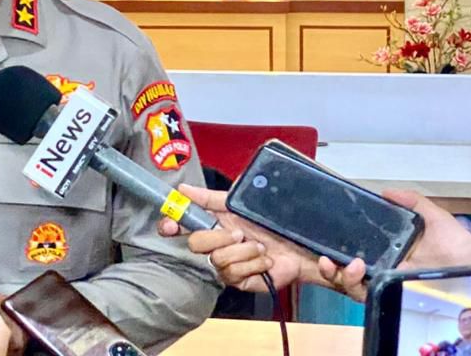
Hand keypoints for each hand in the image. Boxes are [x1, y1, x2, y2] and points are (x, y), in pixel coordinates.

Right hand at [157, 184, 309, 291]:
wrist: (300, 246)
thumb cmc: (273, 224)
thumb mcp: (240, 205)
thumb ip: (210, 198)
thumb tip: (183, 188)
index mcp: (212, 224)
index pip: (180, 225)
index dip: (170, 225)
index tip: (170, 225)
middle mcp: (215, 244)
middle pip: (194, 243)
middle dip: (219, 237)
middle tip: (240, 234)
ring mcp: (225, 264)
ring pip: (217, 258)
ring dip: (244, 250)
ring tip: (261, 247)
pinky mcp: (238, 280)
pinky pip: (234, 272)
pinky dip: (254, 264)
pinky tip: (265, 261)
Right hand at [316, 190, 470, 300]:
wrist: (470, 265)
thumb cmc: (454, 243)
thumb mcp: (432, 215)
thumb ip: (411, 201)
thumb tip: (385, 191)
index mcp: (388, 249)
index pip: (354, 248)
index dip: (336, 245)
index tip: (323, 235)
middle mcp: (381, 266)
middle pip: (344, 267)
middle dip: (327, 266)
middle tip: (324, 257)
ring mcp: (384, 280)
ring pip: (348, 283)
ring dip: (338, 273)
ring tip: (346, 263)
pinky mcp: (389, 292)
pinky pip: (363, 294)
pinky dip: (353, 283)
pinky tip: (356, 269)